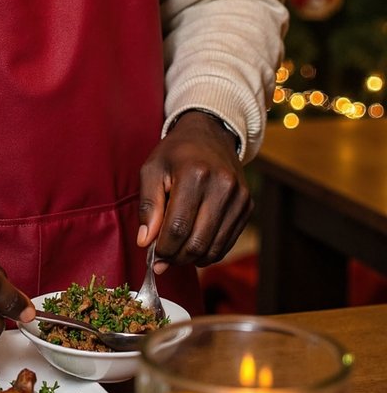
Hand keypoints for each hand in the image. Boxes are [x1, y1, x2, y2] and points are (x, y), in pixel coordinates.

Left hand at [136, 110, 251, 267]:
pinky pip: (227, 243)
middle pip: (197, 242)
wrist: (210, 134)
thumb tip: (145, 242)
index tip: (152, 255)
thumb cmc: (176, 153)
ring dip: (192, 258)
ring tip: (177, 251)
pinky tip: (194, 245)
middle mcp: (222, 185)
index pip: (177, 227)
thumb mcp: (152, 169)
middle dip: (176, 257)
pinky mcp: (248, 206)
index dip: (162, 249)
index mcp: (195, 173)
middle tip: (162, 258)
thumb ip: (147, 205)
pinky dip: (209, 252)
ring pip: (214, 248)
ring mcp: (239, 197)